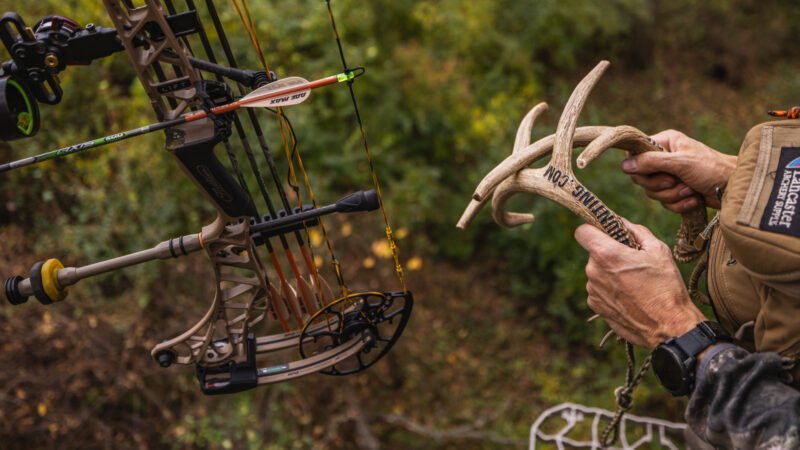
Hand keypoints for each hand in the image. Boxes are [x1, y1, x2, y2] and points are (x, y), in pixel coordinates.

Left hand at [574, 219, 706, 349]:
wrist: (668, 327)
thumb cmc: (666, 287)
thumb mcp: (658, 250)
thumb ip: (636, 231)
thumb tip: (622, 222)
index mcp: (606, 254)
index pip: (582, 232)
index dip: (592, 229)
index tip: (605, 233)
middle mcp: (593, 272)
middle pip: (593, 253)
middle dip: (609, 253)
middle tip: (632, 262)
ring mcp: (592, 291)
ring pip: (597, 272)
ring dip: (610, 273)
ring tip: (635, 283)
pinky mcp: (595, 306)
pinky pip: (599, 289)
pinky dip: (610, 289)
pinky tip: (630, 297)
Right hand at [621, 130, 736, 210]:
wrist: (735, 188)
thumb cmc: (712, 169)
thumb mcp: (680, 163)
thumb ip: (651, 162)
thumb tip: (624, 166)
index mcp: (664, 142)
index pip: (635, 153)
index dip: (639, 167)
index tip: (653, 172)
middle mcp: (664, 157)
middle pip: (641, 177)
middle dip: (659, 185)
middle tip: (675, 182)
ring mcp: (669, 175)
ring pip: (652, 192)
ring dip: (672, 195)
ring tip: (690, 190)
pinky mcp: (676, 191)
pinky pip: (664, 202)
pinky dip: (678, 204)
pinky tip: (693, 199)